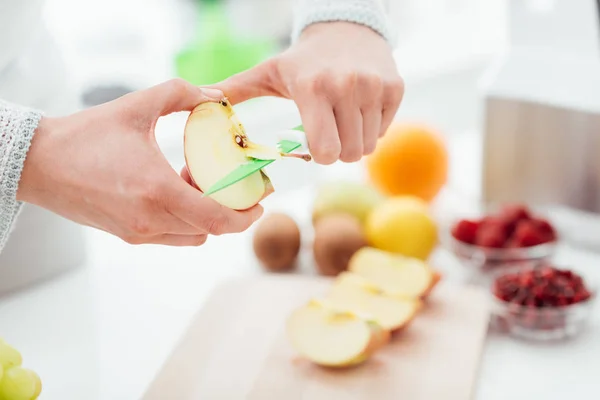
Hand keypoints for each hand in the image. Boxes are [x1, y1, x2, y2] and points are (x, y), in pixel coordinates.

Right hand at [17, 79, 263, 245]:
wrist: (39, 164)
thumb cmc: (85, 136)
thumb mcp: (137, 105)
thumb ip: (182, 94)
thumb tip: (217, 96)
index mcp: (158, 191)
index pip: (218, 220)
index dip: (247, 216)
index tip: (261, 203)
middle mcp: (151, 220)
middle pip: (211, 230)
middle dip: (230, 210)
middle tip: (235, 185)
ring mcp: (139, 233)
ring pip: (193, 236)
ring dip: (206, 215)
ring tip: (197, 182)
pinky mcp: (128, 236)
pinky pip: (172, 236)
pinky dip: (185, 220)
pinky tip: (175, 189)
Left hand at [214, 21, 403, 163]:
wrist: (346, 28)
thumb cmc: (302, 60)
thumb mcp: (269, 73)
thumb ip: (237, 90)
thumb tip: (202, 103)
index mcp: (313, 87)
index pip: (325, 151)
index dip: (319, 155)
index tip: (313, 142)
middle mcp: (347, 86)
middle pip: (350, 154)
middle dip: (338, 150)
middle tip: (329, 130)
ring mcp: (375, 87)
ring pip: (369, 146)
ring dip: (355, 139)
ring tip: (343, 117)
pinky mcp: (395, 88)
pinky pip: (386, 131)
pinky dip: (373, 127)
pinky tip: (360, 107)